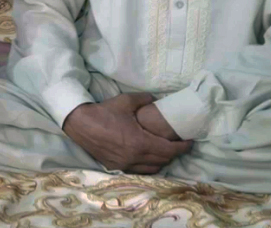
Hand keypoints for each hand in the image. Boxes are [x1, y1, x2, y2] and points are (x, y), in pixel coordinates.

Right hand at [62, 93, 191, 173]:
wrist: (80, 124)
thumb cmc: (104, 112)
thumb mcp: (126, 101)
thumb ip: (144, 99)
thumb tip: (155, 99)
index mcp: (140, 142)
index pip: (169, 150)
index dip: (183, 147)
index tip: (190, 142)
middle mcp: (135, 157)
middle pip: (163, 161)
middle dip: (174, 153)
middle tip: (179, 144)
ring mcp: (125, 164)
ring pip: (152, 169)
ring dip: (162, 161)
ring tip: (165, 151)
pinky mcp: (116, 166)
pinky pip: (139, 171)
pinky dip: (148, 166)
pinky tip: (148, 158)